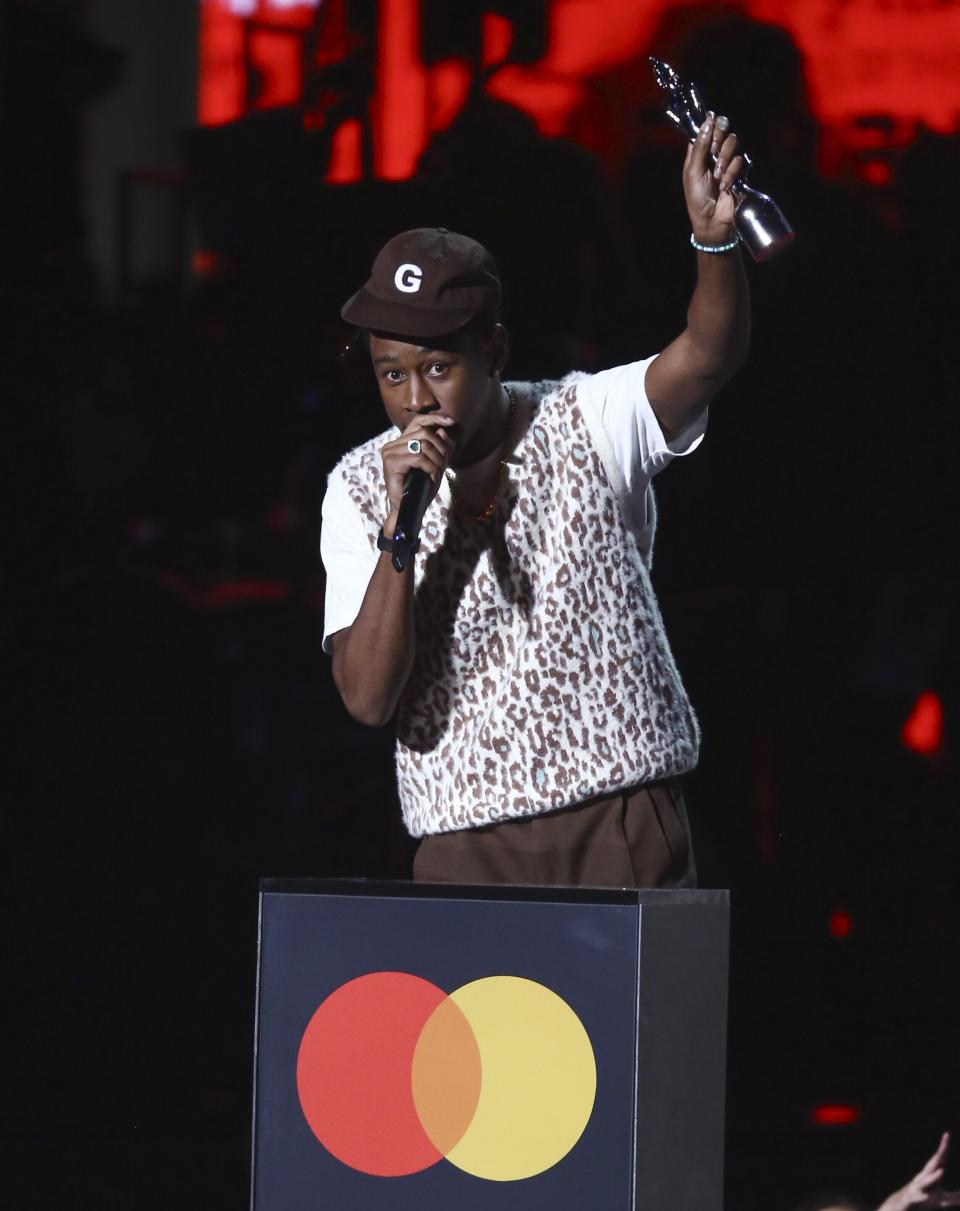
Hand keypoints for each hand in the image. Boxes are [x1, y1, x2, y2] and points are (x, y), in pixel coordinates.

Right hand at [380, 415, 455, 529]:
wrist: (409, 510)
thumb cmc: (420, 488)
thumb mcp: (434, 464)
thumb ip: (438, 447)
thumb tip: (443, 430)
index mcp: (400, 442)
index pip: (418, 421)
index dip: (435, 419)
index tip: (451, 423)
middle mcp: (392, 445)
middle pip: (424, 432)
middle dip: (440, 448)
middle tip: (443, 464)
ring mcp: (389, 453)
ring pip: (423, 444)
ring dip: (437, 459)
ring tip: (437, 472)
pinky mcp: (391, 463)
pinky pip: (419, 458)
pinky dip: (431, 467)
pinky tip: (432, 477)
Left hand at [683, 112, 744, 245]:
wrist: (712, 220)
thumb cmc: (697, 198)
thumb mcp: (693, 172)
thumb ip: (700, 146)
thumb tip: (707, 121)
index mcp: (698, 152)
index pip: (706, 128)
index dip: (709, 126)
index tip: (709, 134)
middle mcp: (712, 153)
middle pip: (722, 130)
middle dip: (719, 140)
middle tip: (713, 152)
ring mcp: (726, 161)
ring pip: (733, 143)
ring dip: (724, 160)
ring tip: (717, 177)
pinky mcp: (739, 171)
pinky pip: (740, 160)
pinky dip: (731, 174)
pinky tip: (724, 186)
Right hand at [877, 1134, 959, 1210]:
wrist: (902, 1205)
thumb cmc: (923, 1199)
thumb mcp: (941, 1199)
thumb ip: (955, 1197)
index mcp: (930, 1175)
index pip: (938, 1160)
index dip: (943, 1148)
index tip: (947, 1134)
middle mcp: (923, 1178)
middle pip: (931, 1166)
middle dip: (938, 1157)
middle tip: (945, 1147)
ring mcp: (916, 1188)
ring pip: (925, 1182)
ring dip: (933, 1177)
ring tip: (942, 1171)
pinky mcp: (911, 1200)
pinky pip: (916, 1198)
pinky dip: (921, 1197)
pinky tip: (926, 1196)